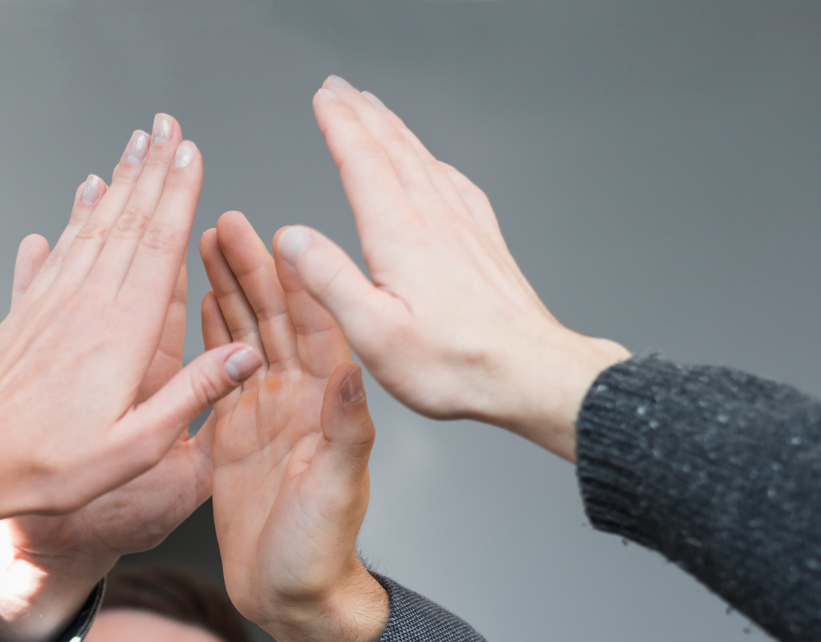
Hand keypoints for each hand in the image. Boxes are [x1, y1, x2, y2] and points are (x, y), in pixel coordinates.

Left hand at [0, 113, 261, 531]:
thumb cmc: (52, 466)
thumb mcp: (138, 446)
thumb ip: (194, 394)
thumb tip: (248, 354)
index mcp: (122, 334)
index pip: (159, 246)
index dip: (179, 194)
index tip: (192, 151)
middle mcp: (86, 306)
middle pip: (128, 222)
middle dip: (152, 170)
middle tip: (166, 126)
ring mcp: (52, 305)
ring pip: (93, 228)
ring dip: (117, 183)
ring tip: (132, 145)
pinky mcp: (25, 315)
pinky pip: (56, 253)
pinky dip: (73, 219)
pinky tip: (80, 198)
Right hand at [202, 211, 387, 641]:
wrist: (292, 599)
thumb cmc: (321, 551)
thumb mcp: (338, 488)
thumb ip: (343, 428)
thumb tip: (348, 369)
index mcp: (326, 405)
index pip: (313, 325)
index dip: (293, 277)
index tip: (272, 233)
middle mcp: (296, 401)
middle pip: (273, 318)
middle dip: (249, 269)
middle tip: (224, 222)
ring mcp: (263, 414)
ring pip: (243, 337)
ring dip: (227, 290)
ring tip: (204, 243)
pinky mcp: (231, 435)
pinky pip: (218, 374)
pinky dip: (207, 335)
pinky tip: (195, 302)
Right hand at [274, 77, 629, 460]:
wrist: (529, 374)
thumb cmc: (454, 364)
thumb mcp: (372, 331)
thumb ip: (328, 278)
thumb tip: (290, 237)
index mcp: (401, 235)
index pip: (362, 162)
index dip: (339, 124)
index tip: (323, 97)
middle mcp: (435, 220)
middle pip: (394, 149)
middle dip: (363, 114)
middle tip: (341, 88)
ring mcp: (465, 228)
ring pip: (425, 161)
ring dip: (396, 131)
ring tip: (378, 111)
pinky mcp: (486, 245)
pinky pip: (458, 186)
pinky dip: (436, 163)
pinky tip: (436, 166)